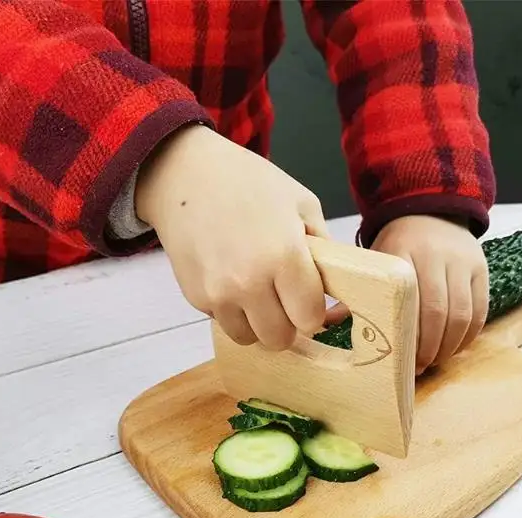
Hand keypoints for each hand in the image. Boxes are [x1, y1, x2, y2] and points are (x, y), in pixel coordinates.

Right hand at [136, 125, 328, 349]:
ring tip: (258, 296)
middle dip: (287, 324)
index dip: (314, 313)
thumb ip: (323, 247)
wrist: (186, 175)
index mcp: (285, 257)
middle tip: (285, 303)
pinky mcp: (196, 297)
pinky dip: (231, 311)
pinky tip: (230, 281)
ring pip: (249, 338)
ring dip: (258, 324)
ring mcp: (219, 294)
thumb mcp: (301, 203)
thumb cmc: (247, 182)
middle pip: (279, 338)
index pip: (309, 318)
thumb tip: (335, 286)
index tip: (310, 301)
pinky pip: (223, 322)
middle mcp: (250, 282)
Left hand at [328, 214, 488, 373]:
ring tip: (434, 361)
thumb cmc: (395, 247)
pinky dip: (468, 335)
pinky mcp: (481, 269)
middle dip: (428, 347)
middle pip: (437, 312)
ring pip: (462, 314)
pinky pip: (480, 310)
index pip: (406, 302)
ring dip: (449, 345)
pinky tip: (453, 348)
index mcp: (400, 254)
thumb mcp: (373, 262)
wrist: (428, 210)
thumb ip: (352, 294)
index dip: (406, 337)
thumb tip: (323, 325)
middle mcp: (435, 256)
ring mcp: (462, 262)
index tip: (399, 361)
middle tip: (417, 368)